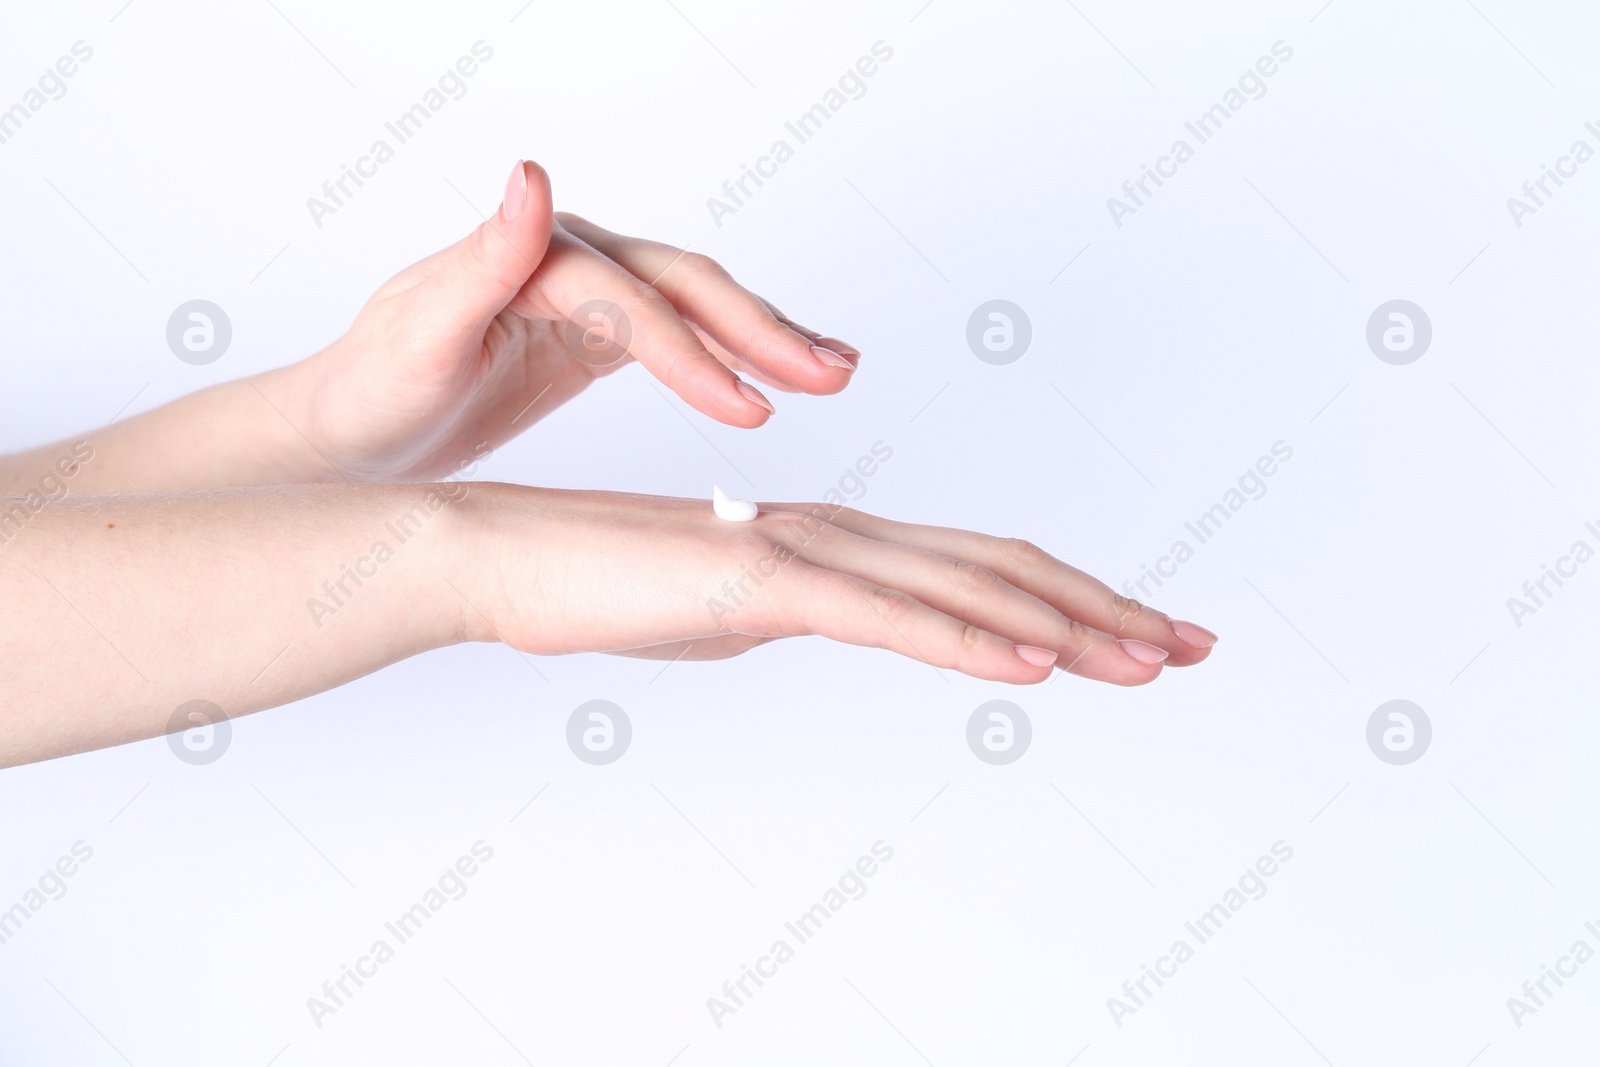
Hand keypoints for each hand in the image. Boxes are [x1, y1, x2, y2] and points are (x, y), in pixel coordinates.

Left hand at [290, 160, 860, 481]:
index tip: (748, 410)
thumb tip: (532, 176)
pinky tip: (782, 375)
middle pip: (685, 288)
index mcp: (532, 259)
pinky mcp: (597, 333)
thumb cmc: (371, 391)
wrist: (349, 431)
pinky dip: (736, 356)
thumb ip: (481, 259)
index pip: (633, 306)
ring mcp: (590, 295)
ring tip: (837, 370)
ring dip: (768, 337)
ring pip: (697, 307)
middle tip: (831, 375)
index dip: (694, 356)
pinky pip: (683, 338)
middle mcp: (569, 262)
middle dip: (762, 333)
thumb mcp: (416, 332)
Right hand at [466, 488, 1216, 684]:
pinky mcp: (762, 581)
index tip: (1140, 632)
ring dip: (1071, 624)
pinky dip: (970, 638)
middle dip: (1110, 607)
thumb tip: (818, 611)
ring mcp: (806, 552)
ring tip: (1155, 658)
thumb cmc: (601, 581)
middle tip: (1197, 644)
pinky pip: (886, 616)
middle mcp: (841, 533)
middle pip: (1003, 566)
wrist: (503, 554)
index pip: (979, 568)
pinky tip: (1038, 663)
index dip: (1070, 598)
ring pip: (967, 586)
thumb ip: (785, 605)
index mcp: (836, 541)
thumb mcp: (722, 606)